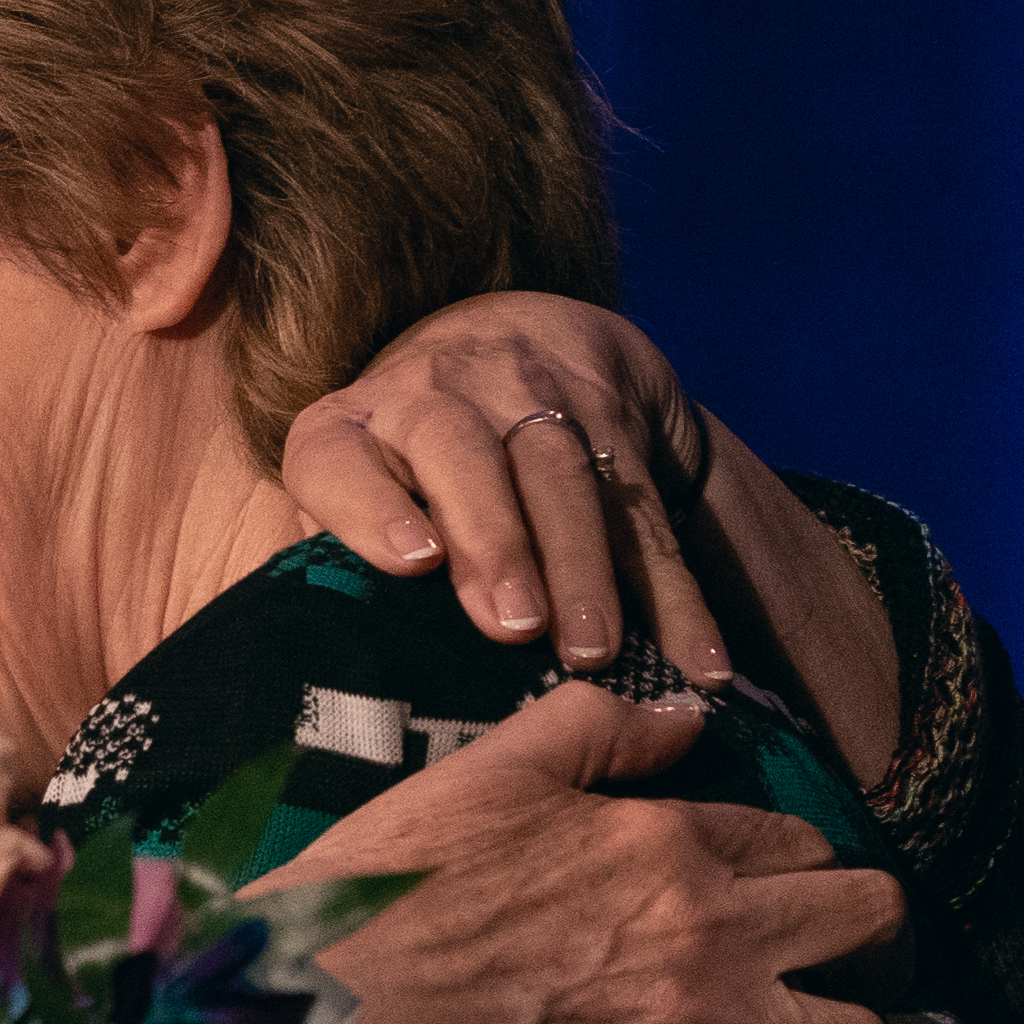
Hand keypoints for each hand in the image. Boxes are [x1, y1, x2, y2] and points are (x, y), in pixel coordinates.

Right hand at [271, 685, 898, 1023]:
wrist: (335, 1006)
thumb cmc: (400, 882)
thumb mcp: (493, 767)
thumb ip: (600, 727)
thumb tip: (688, 721)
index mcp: (673, 840)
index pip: (803, 841)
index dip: (791, 859)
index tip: (758, 879)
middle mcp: (712, 934)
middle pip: (871, 925)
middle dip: (861, 932)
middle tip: (818, 949)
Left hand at [281, 300, 903, 787]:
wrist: (511, 336)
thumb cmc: (402, 464)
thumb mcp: (351, 487)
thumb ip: (334, 568)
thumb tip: (327, 687)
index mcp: (351, 424)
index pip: (340, 456)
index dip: (371, 504)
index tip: (411, 561)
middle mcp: (437, 392)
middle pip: (466, 456)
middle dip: (495, 540)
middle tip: (512, 625)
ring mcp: (533, 393)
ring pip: (564, 476)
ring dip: (584, 568)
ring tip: (594, 652)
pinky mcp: (615, 417)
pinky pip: (647, 510)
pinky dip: (676, 590)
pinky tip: (696, 657)